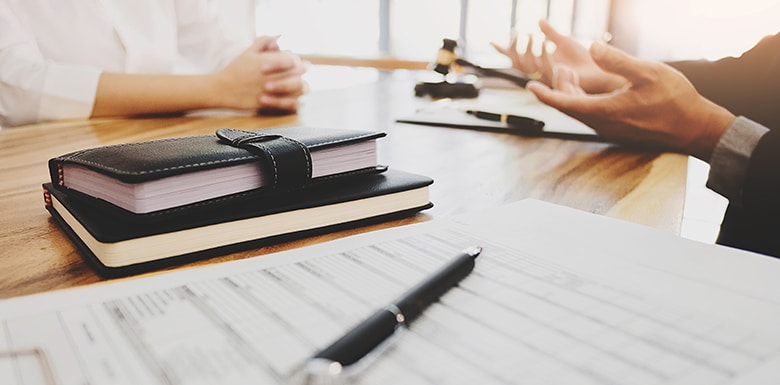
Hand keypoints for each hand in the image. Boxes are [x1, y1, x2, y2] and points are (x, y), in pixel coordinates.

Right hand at [212, 36, 308, 112]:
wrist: (223, 89)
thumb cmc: (236, 69)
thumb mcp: (249, 51)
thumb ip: (265, 41)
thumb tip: (279, 37)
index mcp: (270, 61)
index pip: (294, 59)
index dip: (296, 60)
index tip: (294, 62)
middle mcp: (275, 75)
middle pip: (300, 72)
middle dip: (301, 70)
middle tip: (299, 71)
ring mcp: (275, 91)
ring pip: (301, 87)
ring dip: (300, 84)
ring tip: (297, 84)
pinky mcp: (273, 104)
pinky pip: (293, 104)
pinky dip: (296, 101)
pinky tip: (293, 98)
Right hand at [492, 19, 625, 93]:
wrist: (599, 73)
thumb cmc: (582, 60)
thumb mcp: (563, 41)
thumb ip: (550, 32)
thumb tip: (539, 20)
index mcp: (538, 63)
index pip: (516, 58)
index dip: (504, 51)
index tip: (491, 41)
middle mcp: (539, 72)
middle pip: (517, 64)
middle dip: (515, 48)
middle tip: (518, 33)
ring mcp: (547, 77)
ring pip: (529, 66)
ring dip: (528, 49)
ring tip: (533, 35)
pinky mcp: (558, 80)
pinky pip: (545, 68)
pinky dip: (543, 53)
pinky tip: (546, 42)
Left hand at [526, 41, 734, 161]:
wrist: (694, 127)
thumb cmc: (675, 99)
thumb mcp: (648, 73)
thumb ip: (618, 61)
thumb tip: (593, 48)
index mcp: (605, 111)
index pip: (565, 103)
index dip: (545, 94)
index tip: (529, 87)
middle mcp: (603, 124)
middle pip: (569, 106)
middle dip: (559, 86)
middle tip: (559, 65)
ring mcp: (610, 129)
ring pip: (579, 111)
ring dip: (571, 93)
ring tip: (569, 72)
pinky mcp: (617, 129)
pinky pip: (591, 115)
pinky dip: (583, 100)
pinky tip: (590, 88)